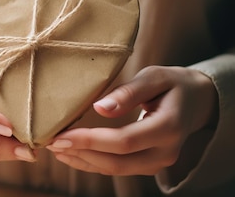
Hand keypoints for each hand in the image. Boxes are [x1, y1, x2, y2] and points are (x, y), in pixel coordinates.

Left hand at [46, 65, 217, 175]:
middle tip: (50, 143)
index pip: (124, 141)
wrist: (196, 100)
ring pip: (116, 170)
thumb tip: (100, 108)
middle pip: (117, 162)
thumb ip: (128, 92)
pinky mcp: (148, 164)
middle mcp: (166, 151)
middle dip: (81, 154)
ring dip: (83, 160)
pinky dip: (92, 162)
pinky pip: (118, 168)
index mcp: (169, 127)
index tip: (62, 135)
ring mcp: (158, 162)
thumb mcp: (154, 77)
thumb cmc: (171, 83)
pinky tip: (71, 153)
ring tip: (55, 148)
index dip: (90, 141)